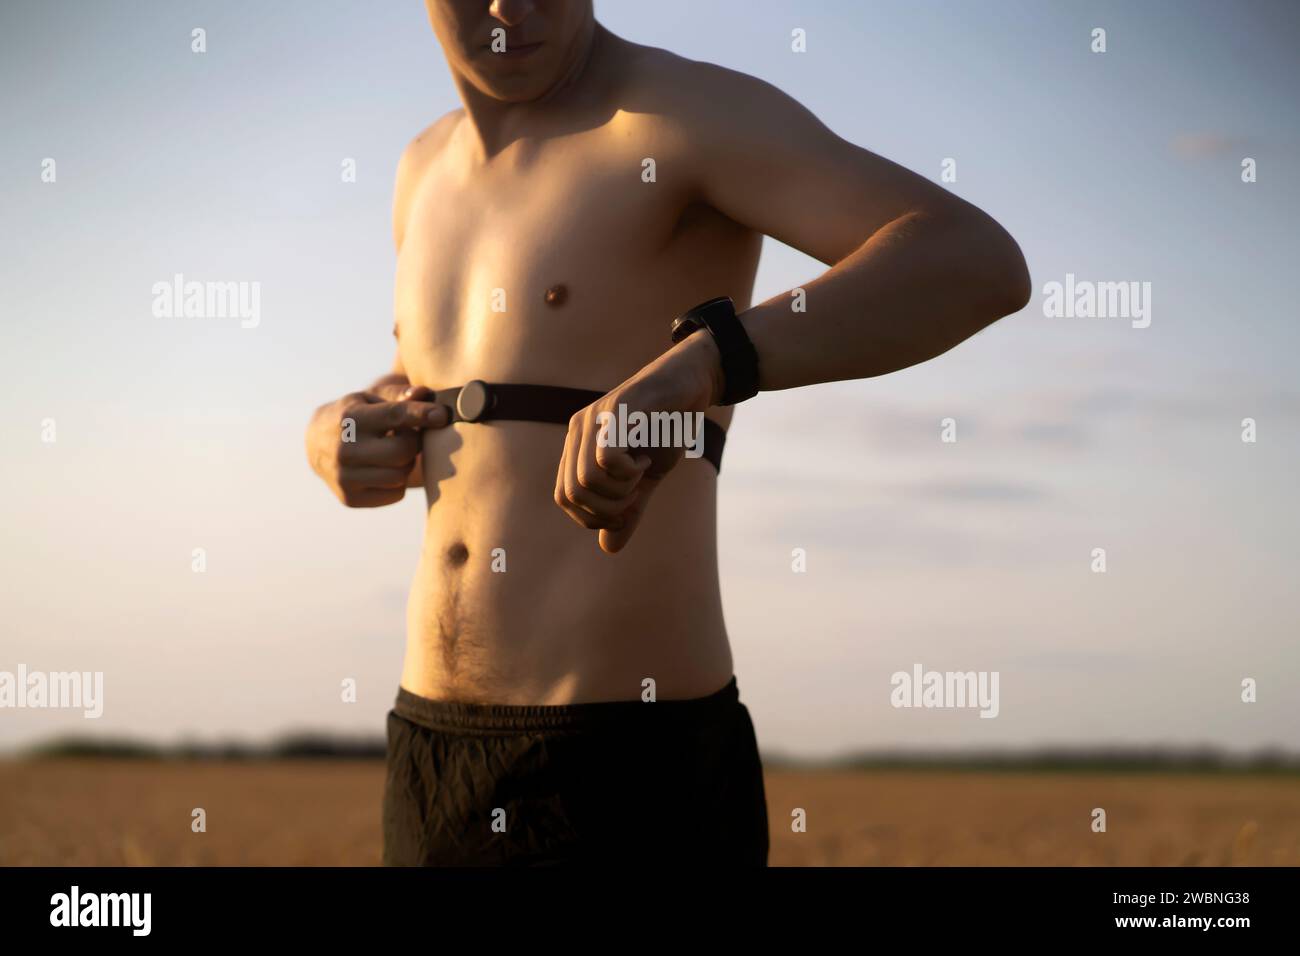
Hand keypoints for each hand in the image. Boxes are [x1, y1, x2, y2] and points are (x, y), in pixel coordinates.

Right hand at [306, 384, 449, 506]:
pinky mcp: (350, 498)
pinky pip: (395, 494)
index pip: (395, 416)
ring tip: (393, 452)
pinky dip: (397, 482)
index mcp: (349, 418)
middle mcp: (343, 449)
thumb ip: (399, 395)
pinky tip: (383, 469)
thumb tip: (423, 393)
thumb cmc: (354, 416)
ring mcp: (344, 477)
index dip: (422, 414)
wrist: (315, 444)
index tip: (442, 415)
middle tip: (407, 436)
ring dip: (406, 463)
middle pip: (403, 451)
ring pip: (400, 475)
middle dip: (413, 443)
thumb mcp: (371, 399)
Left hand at [554, 331, 723, 552]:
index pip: (564, 498)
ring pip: (586, 479)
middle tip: (636, 493)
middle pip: (571, 493)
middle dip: (607, 509)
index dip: (593, 516)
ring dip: (621, 490)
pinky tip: (646, 459)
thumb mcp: (646, 479)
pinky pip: (606, 457)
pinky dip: (629, 470)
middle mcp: (579, 431)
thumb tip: (608, 549)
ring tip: (643, 474)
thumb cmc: (666, 428)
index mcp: (579, 447)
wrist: (690, 385)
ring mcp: (595, 418)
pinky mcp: (617, 409)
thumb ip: (627, 510)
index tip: (626, 507)